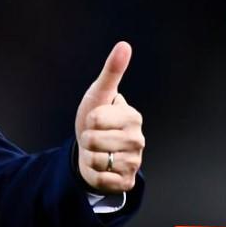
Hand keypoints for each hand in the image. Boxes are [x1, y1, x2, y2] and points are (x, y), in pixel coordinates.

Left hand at [73, 41, 144, 192]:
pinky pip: (101, 180)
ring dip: (89, 156)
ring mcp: (134, 162)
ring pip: (97, 161)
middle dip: (86, 139)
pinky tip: (101, 167)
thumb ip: (112, 70)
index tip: (95, 119)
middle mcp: (138, 140)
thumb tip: (124, 45)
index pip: (96, 119)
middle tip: (94, 137)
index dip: (88, 120)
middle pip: (94, 140)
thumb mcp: (100, 93)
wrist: (91, 148)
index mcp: (133, 117)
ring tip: (97, 151)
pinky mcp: (126, 182)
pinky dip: (93, 174)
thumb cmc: (96, 117)